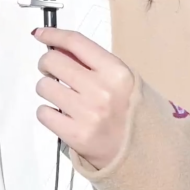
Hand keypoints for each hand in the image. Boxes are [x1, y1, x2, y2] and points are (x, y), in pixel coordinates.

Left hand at [32, 27, 134, 169]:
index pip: (76, 42)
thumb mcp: (124, 81)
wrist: (147, 155)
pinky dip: (48, 113)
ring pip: (44, 86)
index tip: (41, 35)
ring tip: (62, 97)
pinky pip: (43, 113)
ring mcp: (87, 113)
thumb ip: (95, 64)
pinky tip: (61, 115)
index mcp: (117, 72)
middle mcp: (101, 90)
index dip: (54, 34)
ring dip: (48, 89)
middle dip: (47, 64)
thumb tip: (60, 47)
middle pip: (53, 61)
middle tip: (52, 70)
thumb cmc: (135, 115)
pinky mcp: (76, 135)